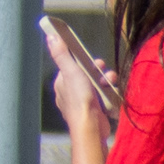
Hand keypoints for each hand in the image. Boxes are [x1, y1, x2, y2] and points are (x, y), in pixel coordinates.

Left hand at [42, 14, 121, 137]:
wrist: (91, 127)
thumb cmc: (79, 99)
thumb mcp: (71, 72)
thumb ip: (62, 54)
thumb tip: (50, 36)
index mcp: (62, 83)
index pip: (72, 66)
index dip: (84, 61)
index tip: (93, 60)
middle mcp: (70, 93)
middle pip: (86, 75)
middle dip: (98, 71)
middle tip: (104, 70)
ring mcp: (82, 102)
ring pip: (96, 85)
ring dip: (106, 81)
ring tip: (111, 81)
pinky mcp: (94, 110)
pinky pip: (103, 97)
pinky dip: (109, 93)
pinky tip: (113, 93)